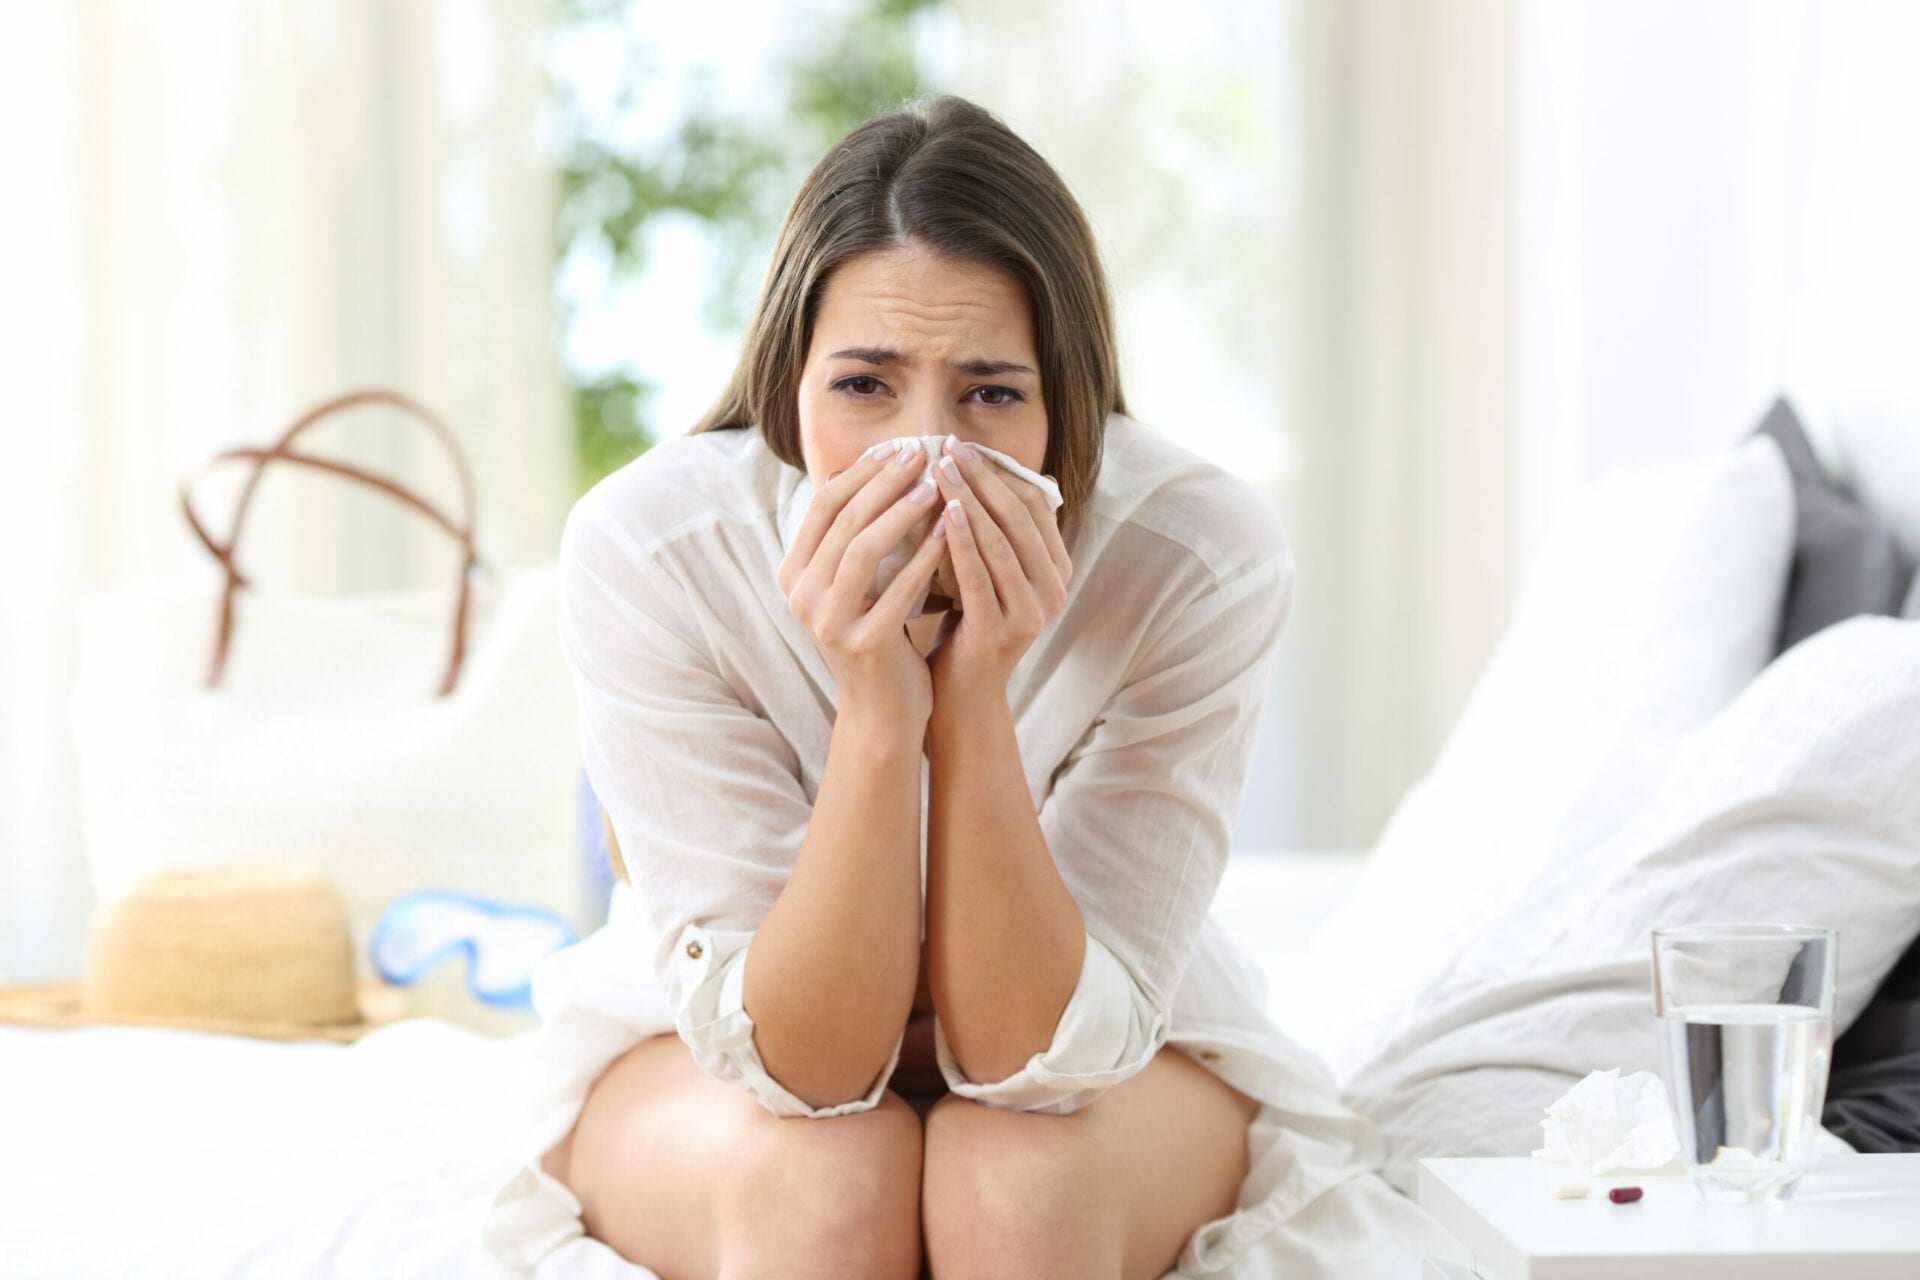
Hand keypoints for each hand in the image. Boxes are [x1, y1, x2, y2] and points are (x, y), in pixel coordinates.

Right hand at [777, 439, 950, 728]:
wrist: (884, 710)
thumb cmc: (879, 634)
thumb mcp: (858, 583)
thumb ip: (855, 535)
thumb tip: (871, 466)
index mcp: (795, 574)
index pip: (824, 506)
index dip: (862, 471)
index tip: (899, 445)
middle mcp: (801, 596)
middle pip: (843, 520)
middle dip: (885, 481)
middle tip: (922, 452)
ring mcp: (827, 622)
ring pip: (863, 549)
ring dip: (902, 511)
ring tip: (937, 485)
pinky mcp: (862, 644)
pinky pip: (896, 589)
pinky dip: (923, 556)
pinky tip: (950, 531)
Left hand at [925, 436, 1072, 698]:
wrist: (960, 693)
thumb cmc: (967, 622)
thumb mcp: (989, 571)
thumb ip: (997, 530)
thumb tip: (997, 468)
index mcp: (1055, 570)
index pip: (1033, 504)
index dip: (1000, 470)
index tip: (963, 444)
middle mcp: (1053, 590)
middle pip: (1019, 518)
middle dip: (982, 477)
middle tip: (949, 445)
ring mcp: (1031, 613)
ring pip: (1000, 542)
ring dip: (969, 500)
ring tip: (939, 469)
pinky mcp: (1001, 631)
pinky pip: (980, 575)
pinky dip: (961, 541)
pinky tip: (941, 513)